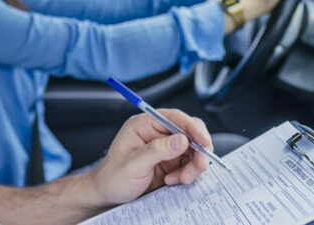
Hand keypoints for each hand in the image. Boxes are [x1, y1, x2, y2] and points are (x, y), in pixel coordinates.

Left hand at [90, 110, 211, 206]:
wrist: (109, 195)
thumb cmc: (113, 177)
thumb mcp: (133, 165)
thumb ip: (157, 151)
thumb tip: (181, 140)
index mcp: (144, 125)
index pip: (174, 118)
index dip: (192, 127)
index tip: (204, 142)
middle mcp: (157, 133)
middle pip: (190, 133)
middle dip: (198, 150)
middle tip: (199, 166)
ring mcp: (166, 148)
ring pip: (194, 150)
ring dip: (193, 166)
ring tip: (179, 179)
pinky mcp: (172, 162)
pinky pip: (190, 164)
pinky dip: (188, 173)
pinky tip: (174, 180)